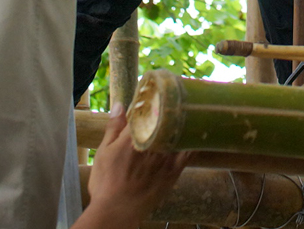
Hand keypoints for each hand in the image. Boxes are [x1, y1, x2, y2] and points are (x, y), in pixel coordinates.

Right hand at [75, 103, 190, 228]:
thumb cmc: (106, 183)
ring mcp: (166, 157)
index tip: (155, 92)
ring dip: (185, 118)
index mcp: (134, 135)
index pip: (146, 109)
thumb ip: (114, 128)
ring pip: (180, 130)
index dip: (151, 98)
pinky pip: (190, 151)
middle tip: (176, 94)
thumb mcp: (103, 152)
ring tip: (191, 106)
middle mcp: (153, 143)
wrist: (117, 211)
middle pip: (166, 117)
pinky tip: (199, 132)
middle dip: (171, 105)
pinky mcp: (174, 170)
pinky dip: (194, 140)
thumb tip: (119, 105)